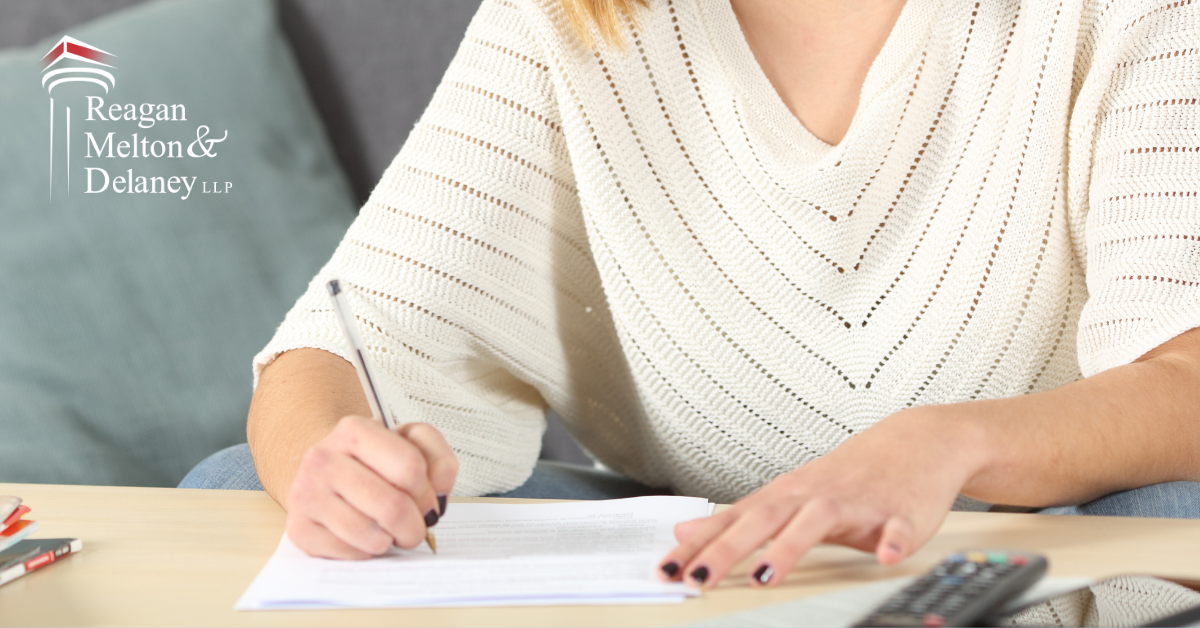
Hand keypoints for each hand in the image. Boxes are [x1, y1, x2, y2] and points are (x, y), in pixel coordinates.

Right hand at [285, 415, 457, 558]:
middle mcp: (323, 458)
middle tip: (415, 527)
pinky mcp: (299, 528)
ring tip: (390, 531)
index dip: (427, 492)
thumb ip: (438, 458)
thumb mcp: (410, 444)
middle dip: (414, 526)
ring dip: (391, 540)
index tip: (426, 499)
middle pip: (392, 506)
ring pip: (370, 535)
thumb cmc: (371, 462)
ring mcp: (305, 494)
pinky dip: (366, 552)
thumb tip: (439, 492)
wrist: (324, 473)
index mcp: (354, 430)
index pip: (410, 468)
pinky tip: (364, 537)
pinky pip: (348, 553)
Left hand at [657, 409, 983, 587]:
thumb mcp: (789, 494)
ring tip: (763, 575)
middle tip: (698, 577)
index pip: (734, 521)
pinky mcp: (900, 512)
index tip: (667, 568)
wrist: (919, 442)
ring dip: (789, 547)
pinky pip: (897, 527)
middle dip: (728, 549)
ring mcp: (857, 502)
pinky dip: (891, 540)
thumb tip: (687, 530)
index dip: (700, 545)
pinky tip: (885, 557)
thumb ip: (740, 517)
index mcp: (787, 496)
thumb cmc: (851, 475)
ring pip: (818, 521)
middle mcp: (814, 496)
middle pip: (764, 519)